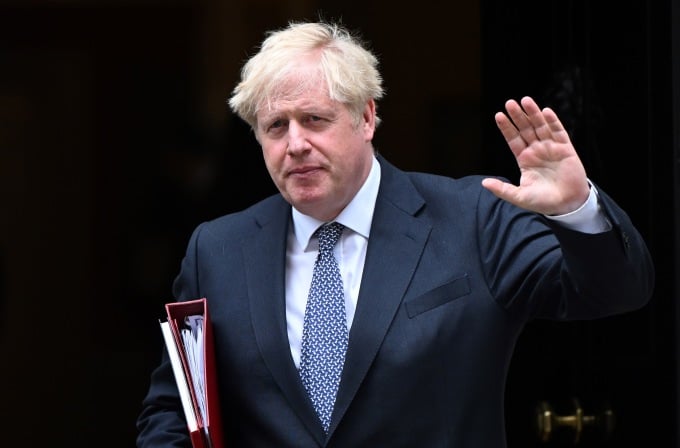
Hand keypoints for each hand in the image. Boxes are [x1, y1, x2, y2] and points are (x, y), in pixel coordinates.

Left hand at [481, 96, 589, 215]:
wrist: (567, 205)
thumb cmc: (543, 201)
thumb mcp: (519, 196)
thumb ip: (502, 189)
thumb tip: (484, 183)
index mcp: (524, 159)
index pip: (513, 139)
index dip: (507, 128)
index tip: (499, 115)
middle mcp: (537, 151)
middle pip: (525, 129)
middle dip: (518, 116)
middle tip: (510, 103)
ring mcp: (551, 148)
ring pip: (541, 127)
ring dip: (534, 114)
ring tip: (525, 100)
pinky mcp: (566, 149)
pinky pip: (559, 132)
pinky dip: (553, 121)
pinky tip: (546, 111)